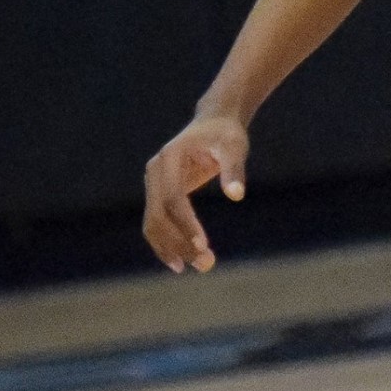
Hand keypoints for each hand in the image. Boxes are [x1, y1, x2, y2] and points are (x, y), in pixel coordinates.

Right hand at [143, 115, 248, 272]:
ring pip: (153, 223)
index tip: (203, 246)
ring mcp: (153, 183)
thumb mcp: (234, 147)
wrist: (214, 123)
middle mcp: (155, 172)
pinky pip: (157, 222)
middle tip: (206, 265)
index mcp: (169, 159)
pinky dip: (166, 243)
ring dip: (171, 248)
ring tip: (197, 267)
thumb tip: (236, 195)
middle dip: (179, 243)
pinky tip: (180, 262)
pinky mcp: (159, 193)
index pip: (173, 198)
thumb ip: (234, 170)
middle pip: (159, 215)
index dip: (186, 223)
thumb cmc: (225, 134)